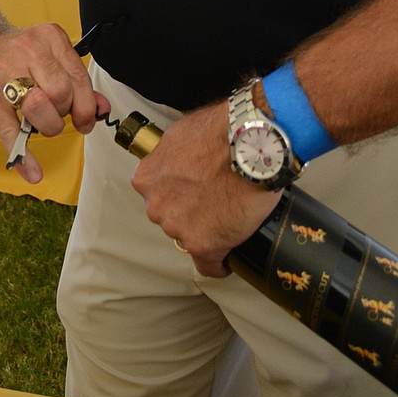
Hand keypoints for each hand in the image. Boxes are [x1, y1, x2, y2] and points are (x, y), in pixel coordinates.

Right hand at [0, 22, 110, 184]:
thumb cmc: (14, 56)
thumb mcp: (48, 59)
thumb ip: (76, 83)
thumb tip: (102, 109)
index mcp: (50, 38)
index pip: (79, 77)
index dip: (86, 106)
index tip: (85, 121)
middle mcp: (29, 49)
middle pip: (62, 93)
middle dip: (64, 113)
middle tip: (54, 114)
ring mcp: (7, 70)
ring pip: (41, 107)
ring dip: (47, 126)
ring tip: (38, 123)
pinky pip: (10, 130)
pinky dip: (24, 155)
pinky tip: (32, 171)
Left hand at [131, 103, 281, 277]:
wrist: (249, 143)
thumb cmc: (221, 131)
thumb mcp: (181, 134)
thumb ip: (171, 154)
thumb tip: (181, 161)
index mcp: (147, 178)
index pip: (158, 196)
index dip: (179, 194)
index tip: (193, 193)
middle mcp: (157, 206)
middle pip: (172, 218)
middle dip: (191, 212)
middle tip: (216, 200)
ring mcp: (178, 227)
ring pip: (191, 238)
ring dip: (207, 231)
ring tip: (230, 216)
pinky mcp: (204, 245)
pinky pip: (209, 265)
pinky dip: (219, 263)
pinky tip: (228, 258)